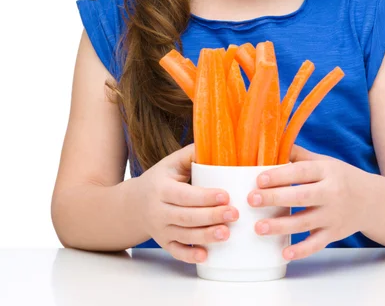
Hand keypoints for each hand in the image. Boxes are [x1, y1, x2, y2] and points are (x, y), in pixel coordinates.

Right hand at [136, 143, 238, 263]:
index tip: (225, 195)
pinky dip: (190, 256)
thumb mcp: (171, 163)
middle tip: (234, 214)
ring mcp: (160, 229)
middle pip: (186, 216)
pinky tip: (206, 256)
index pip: (184, 194)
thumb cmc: (160, 179)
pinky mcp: (163, 243)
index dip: (204, 196)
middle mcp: (158, 211)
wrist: (134, 204)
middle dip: (211, 216)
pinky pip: (176, 252)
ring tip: (227, 233)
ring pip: (183, 236)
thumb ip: (191, 154)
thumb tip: (214, 143)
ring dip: (205, 236)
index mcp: (161, 188)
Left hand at [247, 144, 370, 260]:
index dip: (280, 175)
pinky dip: (301, 251)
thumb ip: (300, 155)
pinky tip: (284, 253)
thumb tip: (273, 143)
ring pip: (305, 222)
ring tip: (258, 227)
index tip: (259, 179)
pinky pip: (316, 244)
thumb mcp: (325, 162)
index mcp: (327, 171)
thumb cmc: (341, 178)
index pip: (301, 172)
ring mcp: (333, 216)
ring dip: (280, 226)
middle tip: (252, 199)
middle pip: (301, 196)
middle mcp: (332, 193)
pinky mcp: (334, 234)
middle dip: (275, 198)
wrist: (373, 201)